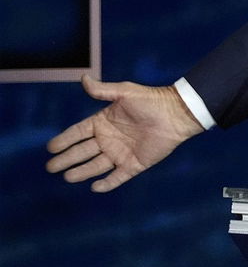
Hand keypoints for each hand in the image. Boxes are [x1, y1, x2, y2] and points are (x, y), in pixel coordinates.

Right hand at [46, 75, 203, 191]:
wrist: (177, 114)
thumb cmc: (152, 100)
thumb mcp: (125, 92)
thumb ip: (103, 90)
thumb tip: (83, 78)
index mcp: (103, 122)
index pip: (78, 133)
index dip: (64, 140)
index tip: (50, 148)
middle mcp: (109, 139)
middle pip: (82, 151)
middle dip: (66, 159)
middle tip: (51, 167)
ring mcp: (121, 153)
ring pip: (96, 166)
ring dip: (81, 172)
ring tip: (67, 177)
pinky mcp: (134, 164)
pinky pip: (118, 177)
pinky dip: (107, 183)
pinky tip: (95, 187)